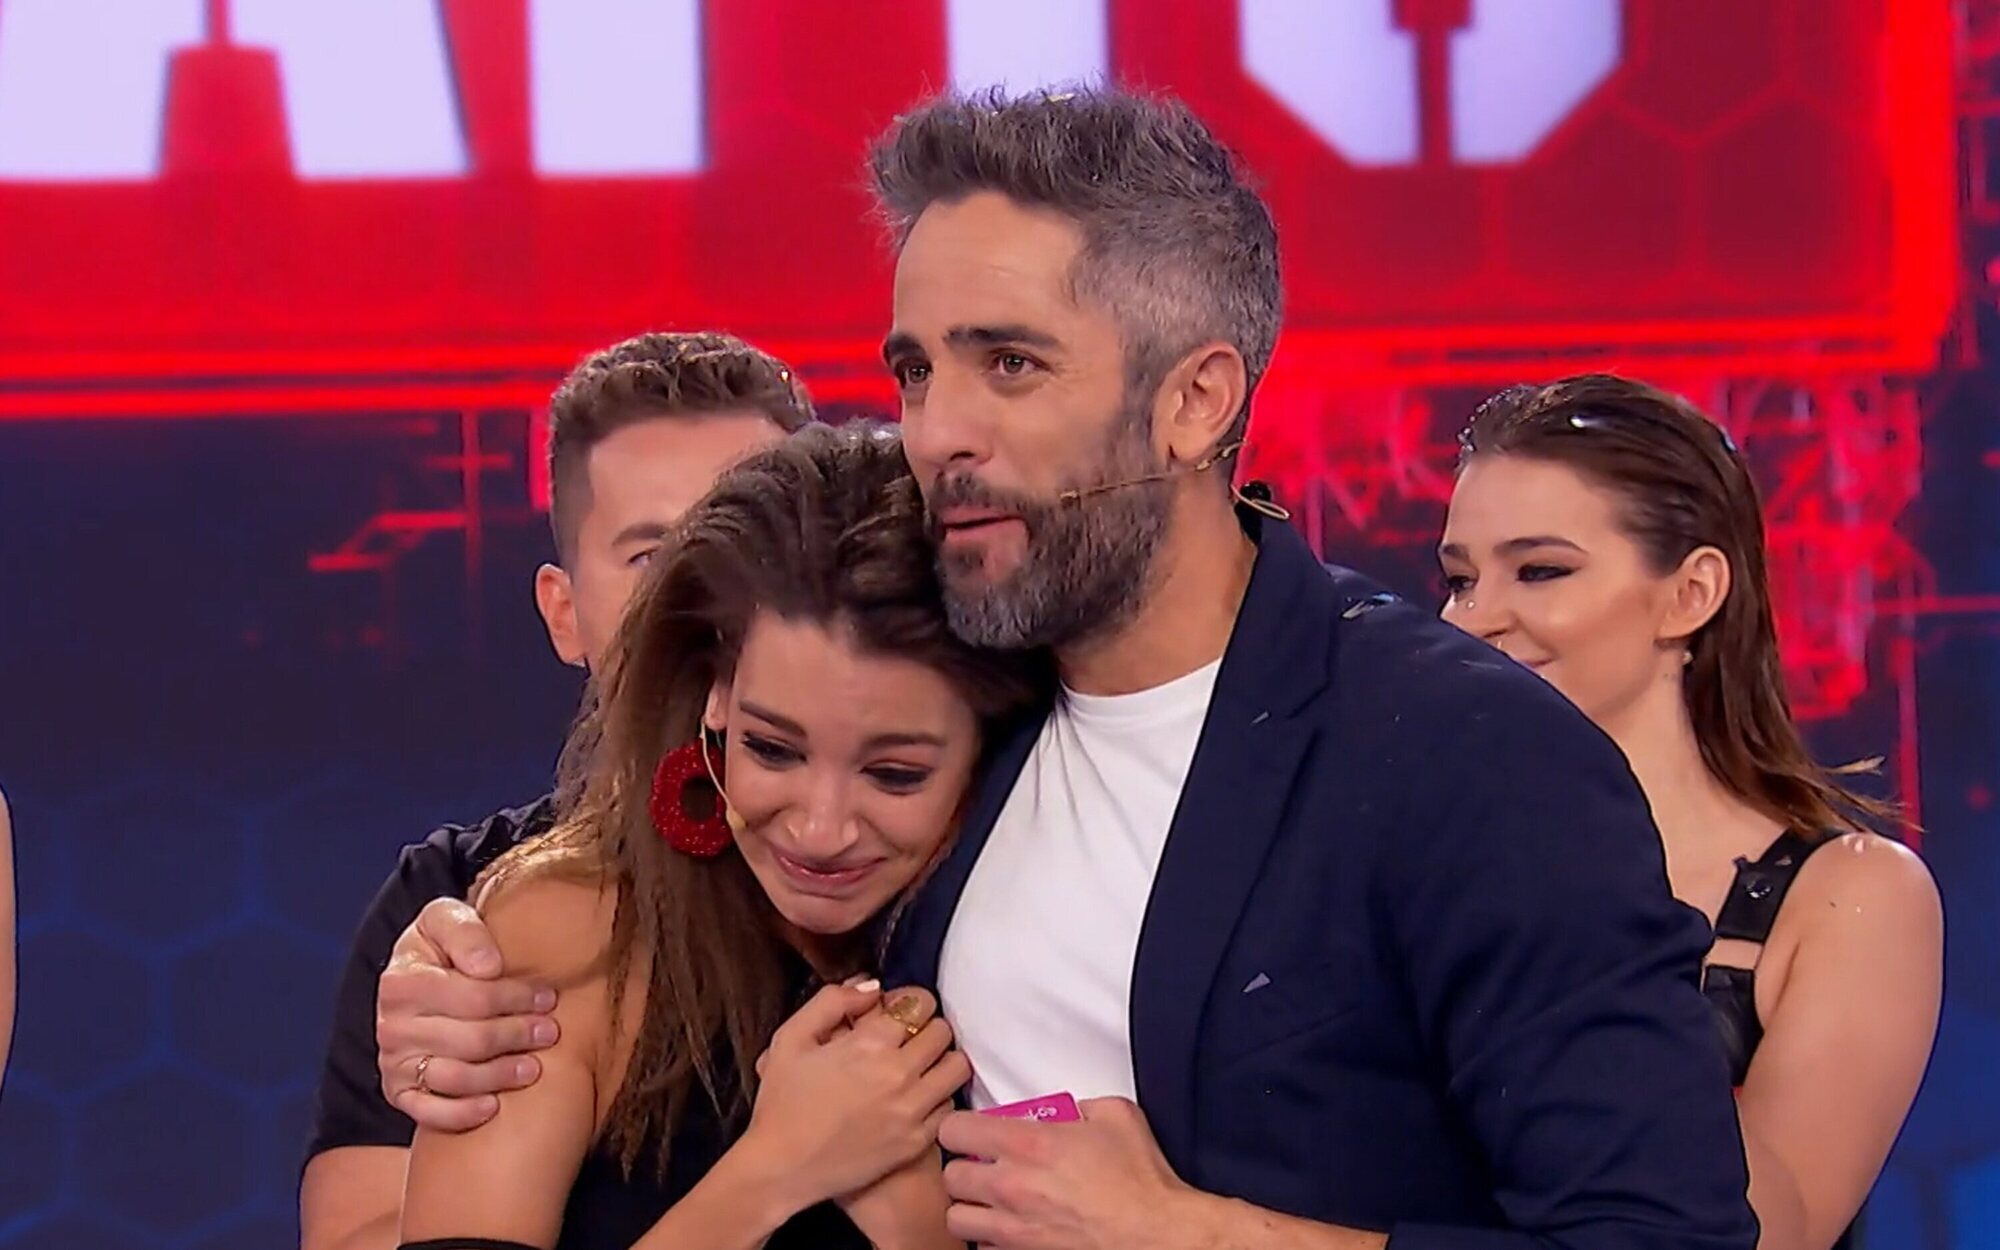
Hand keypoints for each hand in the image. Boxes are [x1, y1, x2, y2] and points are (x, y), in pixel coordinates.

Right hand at [377, 896, 559, 1130]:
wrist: (416, 976)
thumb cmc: (442, 947)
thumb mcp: (447, 919)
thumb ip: (465, 931)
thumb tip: (488, 967)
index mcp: (402, 980)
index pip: (473, 996)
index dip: (516, 998)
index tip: (548, 998)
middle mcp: (392, 1025)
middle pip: (470, 1039)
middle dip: (517, 1035)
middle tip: (550, 1032)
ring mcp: (394, 1061)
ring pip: (455, 1078)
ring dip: (499, 1075)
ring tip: (534, 1068)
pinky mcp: (399, 1091)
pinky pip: (428, 1113)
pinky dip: (460, 1114)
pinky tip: (492, 1107)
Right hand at [742, 983, 969, 1210]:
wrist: (781, 1169)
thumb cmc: (782, 1103)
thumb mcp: (790, 1039)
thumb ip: (831, 1001)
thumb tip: (872, 987)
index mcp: (869, 1043)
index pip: (919, 1003)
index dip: (909, 1002)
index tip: (897, 1012)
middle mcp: (898, 1073)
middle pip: (942, 1031)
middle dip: (926, 1027)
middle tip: (908, 1038)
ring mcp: (911, 1110)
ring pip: (956, 1067)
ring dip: (941, 1059)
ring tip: (921, 1065)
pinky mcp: (916, 1141)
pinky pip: (949, 1106)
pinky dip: (938, 1097)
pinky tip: (916, 1098)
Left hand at [939, 1097, 1199, 1249]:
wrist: (1157, 1235)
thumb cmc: (1140, 1181)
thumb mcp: (1117, 1116)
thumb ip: (1085, 1105)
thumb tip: (1075, 1110)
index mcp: (1028, 1145)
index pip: (956, 1130)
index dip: (960, 1127)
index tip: (971, 1131)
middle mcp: (1011, 1187)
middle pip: (951, 1177)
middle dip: (963, 1169)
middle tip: (982, 1167)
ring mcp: (1014, 1229)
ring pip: (957, 1220)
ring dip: (970, 1209)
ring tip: (989, 1203)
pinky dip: (991, 1241)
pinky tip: (1012, 1229)